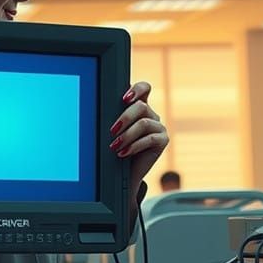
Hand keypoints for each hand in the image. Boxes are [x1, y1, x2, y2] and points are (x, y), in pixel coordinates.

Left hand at [109, 81, 169, 200]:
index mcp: (139, 107)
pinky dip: (134, 146)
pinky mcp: (163, 140)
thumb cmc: (116, 149)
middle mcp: (150, 114)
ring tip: (114, 145)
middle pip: (142, 106)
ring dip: (127, 135)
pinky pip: (150, 139)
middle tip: (112, 130)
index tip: (123, 98)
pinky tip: (122, 153)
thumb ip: (113, 118)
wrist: (125, 174)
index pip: (144, 88)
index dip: (136, 89)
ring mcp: (158, 127)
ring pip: (143, 123)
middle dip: (125, 118)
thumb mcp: (113, 132)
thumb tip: (99, 109)